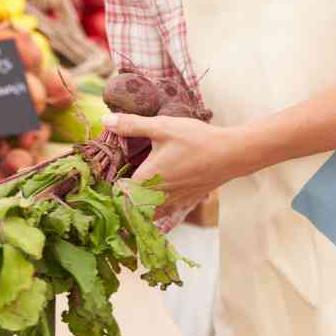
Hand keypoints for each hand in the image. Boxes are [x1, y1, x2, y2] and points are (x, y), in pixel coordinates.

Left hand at [102, 112, 249, 229]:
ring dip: (138, 206)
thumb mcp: (162, 127)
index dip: (109, 187)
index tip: (105, 178)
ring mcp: (172, 203)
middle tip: (117, 185)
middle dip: (121, 200)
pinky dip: (155, 209)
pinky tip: (157, 194)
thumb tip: (104, 120)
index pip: (117, 193)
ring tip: (134, 192)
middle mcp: (157, 197)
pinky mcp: (185, 203)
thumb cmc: (196, 140)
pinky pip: (163, 214)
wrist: (231, 154)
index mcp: (146, 180)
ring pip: (146, 214)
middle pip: (129, 208)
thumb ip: (131, 125)